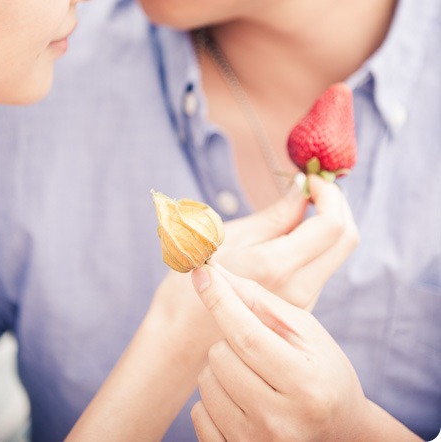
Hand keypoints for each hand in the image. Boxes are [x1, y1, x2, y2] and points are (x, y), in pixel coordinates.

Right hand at [150, 175, 357, 345]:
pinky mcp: (299, 311)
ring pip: (336, 255)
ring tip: (299, 206)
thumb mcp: (225, 239)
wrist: (178, 347)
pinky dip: (316, 245)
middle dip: (337, 204)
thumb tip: (302, 190)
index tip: (311, 177)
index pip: (330, 224)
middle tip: (313, 187)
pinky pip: (320, 270)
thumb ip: (273, 216)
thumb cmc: (188, 287)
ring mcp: (302, 304)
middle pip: (346, 239)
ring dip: (328, 224)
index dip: (328, 193)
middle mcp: (298, 288)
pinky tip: (290, 236)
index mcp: (276, 266)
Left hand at [191, 266, 369, 441]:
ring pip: (206, 382)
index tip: (202, 273)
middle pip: (220, 356)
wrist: (340, 432)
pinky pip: (198, 414)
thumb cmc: (323, 372)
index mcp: (304, 383)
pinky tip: (241, 400)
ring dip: (222, 369)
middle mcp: (279, 419)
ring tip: (252, 376)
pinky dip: (213, 400)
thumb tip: (220, 275)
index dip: (220, 301)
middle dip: (230, 340)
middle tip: (256, 349)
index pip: (247, 335)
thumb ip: (262, 303)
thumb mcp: (306, 332)